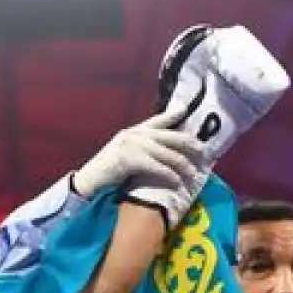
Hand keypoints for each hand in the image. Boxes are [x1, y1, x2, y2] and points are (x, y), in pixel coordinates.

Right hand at [74, 107, 208, 230]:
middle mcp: (134, 134)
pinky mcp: (128, 159)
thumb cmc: (107, 172)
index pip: (158, 120)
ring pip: (166, 153)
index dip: (174, 113)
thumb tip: (164, 153)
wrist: (88, 182)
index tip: (187, 110)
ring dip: (183, 165)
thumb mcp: (126, 155)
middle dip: (189, 144)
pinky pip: (156, 166)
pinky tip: (176, 182)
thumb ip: (143, 149)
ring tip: (193, 174)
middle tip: (204, 152)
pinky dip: (168, 175)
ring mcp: (131, 145)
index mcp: (133, 131)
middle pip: (169, 136)